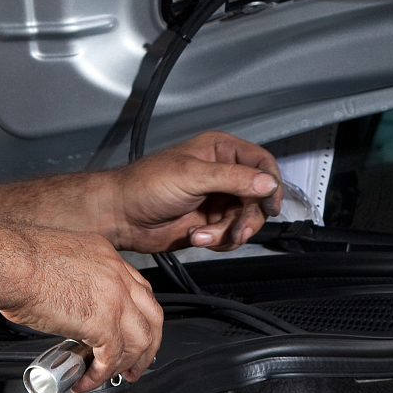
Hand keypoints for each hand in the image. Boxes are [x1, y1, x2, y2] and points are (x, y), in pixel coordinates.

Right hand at [1, 231, 163, 388]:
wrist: (7, 261)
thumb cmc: (17, 260)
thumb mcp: (59, 262)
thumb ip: (74, 282)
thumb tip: (69, 307)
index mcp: (107, 257)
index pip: (140, 292)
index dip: (139, 319)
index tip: (133, 335)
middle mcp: (117, 275)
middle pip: (152, 317)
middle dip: (147, 348)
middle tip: (134, 366)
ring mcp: (114, 298)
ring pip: (140, 340)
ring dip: (127, 365)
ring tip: (110, 378)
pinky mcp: (101, 321)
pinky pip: (111, 357)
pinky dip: (100, 375)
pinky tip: (85, 381)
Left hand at [105, 132, 281, 253]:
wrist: (121, 216)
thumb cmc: (144, 185)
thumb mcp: (192, 176)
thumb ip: (232, 179)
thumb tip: (266, 183)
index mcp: (220, 151)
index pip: (262, 163)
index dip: (271, 183)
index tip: (269, 204)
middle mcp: (223, 174)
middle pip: (259, 198)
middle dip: (247, 218)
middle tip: (237, 230)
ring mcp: (218, 200)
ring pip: (246, 220)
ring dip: (228, 232)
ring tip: (202, 234)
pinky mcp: (212, 222)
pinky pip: (231, 236)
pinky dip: (218, 241)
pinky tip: (197, 236)